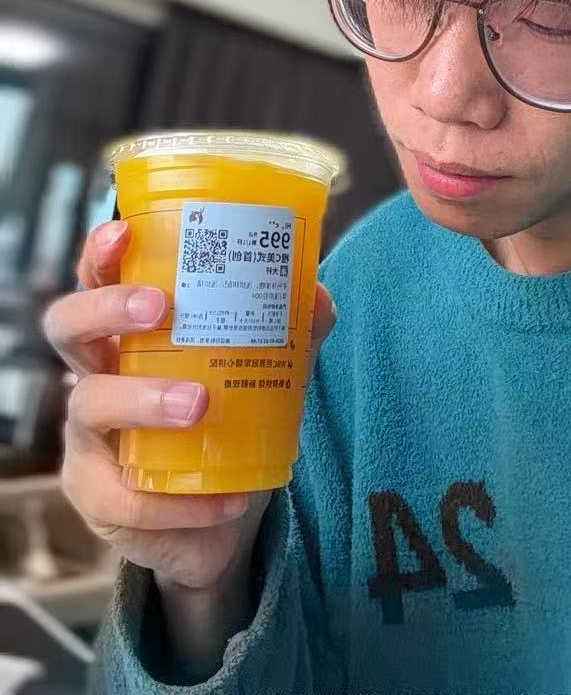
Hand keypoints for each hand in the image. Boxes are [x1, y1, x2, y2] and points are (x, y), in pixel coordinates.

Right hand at [43, 221, 335, 591]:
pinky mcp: (98, 498)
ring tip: (199, 404)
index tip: (123, 232)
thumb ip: (287, 334)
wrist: (216, 521)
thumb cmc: (225, 424)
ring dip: (144, 399)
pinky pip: (123, 498)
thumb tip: (317, 294)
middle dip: (107, 309)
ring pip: (89, 405)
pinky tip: (224, 501)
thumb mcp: (257, 372)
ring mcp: (88, 437)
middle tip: (160, 307)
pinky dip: (178, 502)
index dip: (100, 254)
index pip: (97, 280)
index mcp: (129, 334)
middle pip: (68, 326)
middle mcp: (96, 374)